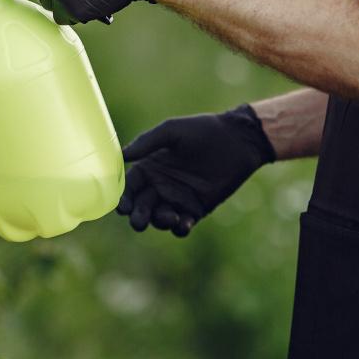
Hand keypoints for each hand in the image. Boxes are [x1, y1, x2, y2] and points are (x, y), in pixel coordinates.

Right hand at [117, 105, 275, 236]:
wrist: (237, 140)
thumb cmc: (203, 130)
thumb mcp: (172, 130)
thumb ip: (146, 142)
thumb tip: (121, 154)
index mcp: (150, 167)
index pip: (129, 187)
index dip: (123, 198)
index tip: (122, 207)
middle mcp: (160, 185)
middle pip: (141, 207)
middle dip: (137, 216)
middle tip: (139, 222)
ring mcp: (178, 199)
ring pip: (160, 218)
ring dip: (159, 222)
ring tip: (169, 216)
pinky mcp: (197, 209)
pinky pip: (183, 225)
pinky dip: (180, 228)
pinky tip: (183, 222)